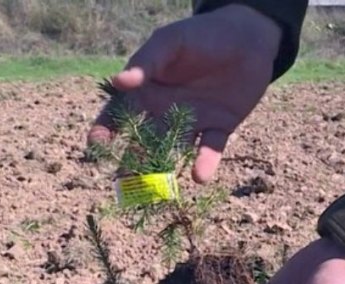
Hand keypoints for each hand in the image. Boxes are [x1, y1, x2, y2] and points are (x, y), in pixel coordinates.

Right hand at [87, 5, 280, 182]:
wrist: (247, 38)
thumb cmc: (202, 35)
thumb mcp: (171, 42)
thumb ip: (147, 61)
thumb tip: (119, 82)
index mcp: (147, 91)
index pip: (119, 113)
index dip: (105, 129)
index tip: (97, 145)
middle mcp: (165, 111)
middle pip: (143, 140)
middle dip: (132, 161)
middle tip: (123, 181)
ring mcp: (192, 122)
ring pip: (173, 151)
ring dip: (164, 169)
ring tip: (157, 188)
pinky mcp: (219, 128)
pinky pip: (210, 149)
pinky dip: (205, 162)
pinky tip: (199, 176)